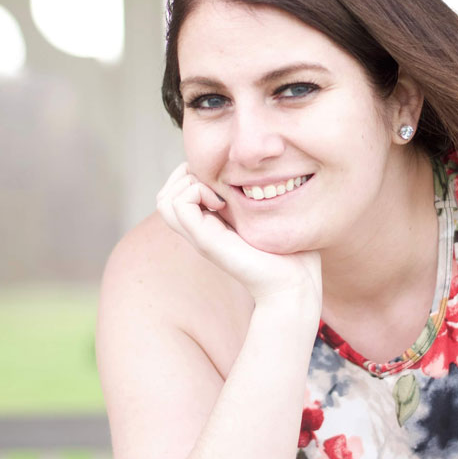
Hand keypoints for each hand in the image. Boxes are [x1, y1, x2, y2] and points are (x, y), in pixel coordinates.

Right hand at [156, 162, 321, 307]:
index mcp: (212, 224)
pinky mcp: (204, 240)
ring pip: (164, 199)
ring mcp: (199, 236)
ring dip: (189, 183)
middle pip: (165, 195)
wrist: (293, 284)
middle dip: (187, 175)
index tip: (226, 181)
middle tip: (219, 186)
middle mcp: (200, 231)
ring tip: (219, 194)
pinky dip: (195, 192)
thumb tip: (263, 178)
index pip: (178, 192)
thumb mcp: (269, 218)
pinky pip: (178, 205)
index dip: (195, 175)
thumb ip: (258, 201)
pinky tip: (222, 203)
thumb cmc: (290, 253)